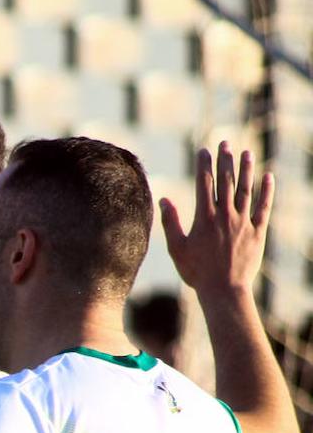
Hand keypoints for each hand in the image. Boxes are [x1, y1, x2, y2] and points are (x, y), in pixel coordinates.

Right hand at [159, 141, 274, 297]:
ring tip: (246, 152)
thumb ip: (170, 222)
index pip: (203, 184)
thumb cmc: (196, 271)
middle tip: (225, 143)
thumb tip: (164, 200)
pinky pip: (264, 207)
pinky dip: (267, 191)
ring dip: (246, 169)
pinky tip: (268, 176)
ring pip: (245, 190)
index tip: (203, 150)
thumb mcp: (176, 248)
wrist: (224, 289)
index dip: (203, 165)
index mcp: (204, 218)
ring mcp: (243, 222)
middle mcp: (224, 215)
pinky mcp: (257, 232)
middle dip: (224, 160)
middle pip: (225, 181)